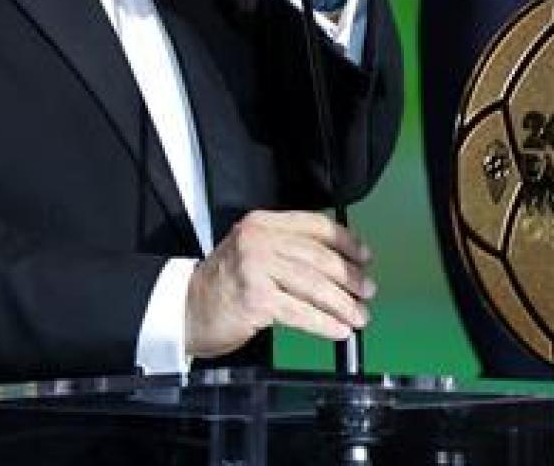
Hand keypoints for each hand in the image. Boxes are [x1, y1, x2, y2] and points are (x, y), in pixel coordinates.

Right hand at [185, 210, 375, 358]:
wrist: (186, 309)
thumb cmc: (224, 285)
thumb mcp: (253, 252)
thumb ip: (289, 250)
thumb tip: (341, 265)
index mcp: (263, 223)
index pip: (315, 225)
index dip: (346, 241)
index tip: (364, 257)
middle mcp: (259, 240)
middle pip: (319, 257)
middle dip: (349, 277)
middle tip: (367, 291)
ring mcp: (255, 269)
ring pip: (314, 285)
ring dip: (343, 304)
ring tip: (359, 316)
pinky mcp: (256, 299)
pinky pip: (301, 312)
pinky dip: (324, 323)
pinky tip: (338, 330)